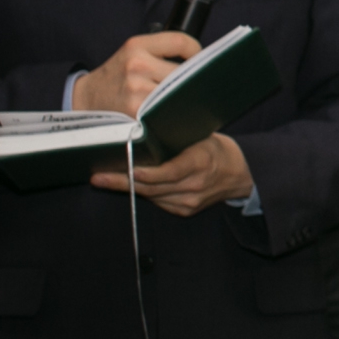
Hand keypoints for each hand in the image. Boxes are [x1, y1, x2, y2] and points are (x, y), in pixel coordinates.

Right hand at [74, 31, 198, 115]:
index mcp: (136, 46)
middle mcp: (136, 65)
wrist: (84, 100)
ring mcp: (137, 90)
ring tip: (178, 101)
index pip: (181, 41)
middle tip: (190, 87)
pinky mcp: (137, 112)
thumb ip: (160, 53)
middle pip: (183, 72)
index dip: (196, 51)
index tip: (198, 62)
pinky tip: (169, 114)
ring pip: (178, 92)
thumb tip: (199, 62)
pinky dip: (173, 113)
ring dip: (183, 99)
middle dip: (190, 80)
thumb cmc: (115, 79)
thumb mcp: (131, 54)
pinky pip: (167, 111)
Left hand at [90, 132, 253, 216]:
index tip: (128, 169)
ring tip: (104, 179)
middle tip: (99, 177)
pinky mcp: (184, 210)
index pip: (169, 172)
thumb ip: (175, 137)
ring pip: (152, 196)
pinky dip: (143, 193)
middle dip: (123, 182)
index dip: (147, 173)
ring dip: (128, 189)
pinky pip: (158, 202)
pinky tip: (128, 185)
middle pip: (153, 187)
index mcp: (200, 162)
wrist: (239, 174)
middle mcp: (194, 185)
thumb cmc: (215, 149)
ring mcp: (189, 201)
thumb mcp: (201, 136)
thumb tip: (144, 128)